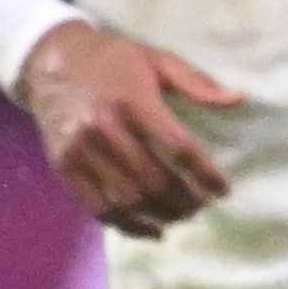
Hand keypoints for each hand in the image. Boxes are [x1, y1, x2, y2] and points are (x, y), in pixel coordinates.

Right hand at [17, 20, 239, 235]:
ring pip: (127, 200)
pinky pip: (98, 208)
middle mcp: (105, 128)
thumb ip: (197, 82)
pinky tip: (151, 229)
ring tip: (180, 216)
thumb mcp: (157, 59)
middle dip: (185, 201)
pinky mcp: (64, 167)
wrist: (49, 60)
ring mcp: (81, 151)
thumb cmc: (113, 59)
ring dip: (160, 216)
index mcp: (134, 101)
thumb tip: (238, 100)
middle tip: (201, 206)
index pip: (178, 148)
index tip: (224, 190)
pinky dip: (128, 226)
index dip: (206, 174)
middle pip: (154, 180)